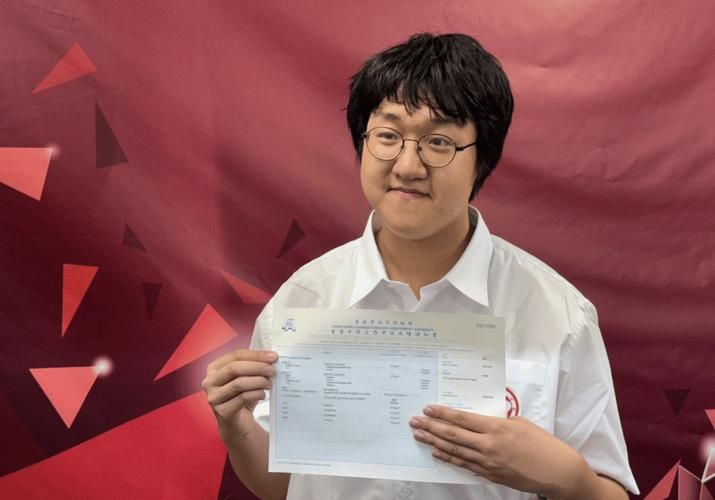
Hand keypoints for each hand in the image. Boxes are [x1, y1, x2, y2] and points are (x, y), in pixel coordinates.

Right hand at [201, 349, 276, 444]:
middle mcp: (210, 382)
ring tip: (269, 383)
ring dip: (258, 381)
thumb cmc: (241, 396)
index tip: (273, 356)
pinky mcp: (222, 411)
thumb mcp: (245, 378)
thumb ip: (253, 366)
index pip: (236, 355)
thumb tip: (271, 358)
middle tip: (272, 370)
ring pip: (238, 384)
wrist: (237, 423)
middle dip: (257, 367)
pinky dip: (256, 394)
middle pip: (234, 368)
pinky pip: (242, 398)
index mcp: (214, 368)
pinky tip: (263, 394)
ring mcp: (214, 397)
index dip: (256, 355)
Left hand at [409, 405, 588, 497]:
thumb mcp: (520, 423)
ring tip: (419, 436)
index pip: (462, 419)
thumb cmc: (542, 444)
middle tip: (414, 421)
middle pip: (453, 435)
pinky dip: (449, 458)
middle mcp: (489, 445)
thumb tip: (479, 418)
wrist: (557, 471)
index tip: (428, 408)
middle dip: (431, 427)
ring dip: (434, 443)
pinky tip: (437, 453)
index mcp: (497, 428)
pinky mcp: (490, 475)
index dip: (443, 414)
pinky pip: (464, 465)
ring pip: (454, 451)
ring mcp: (488, 463)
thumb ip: (497, 420)